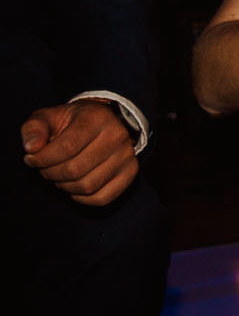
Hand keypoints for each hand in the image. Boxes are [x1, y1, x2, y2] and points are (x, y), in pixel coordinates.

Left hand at [21, 100, 137, 206]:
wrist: (103, 123)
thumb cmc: (71, 123)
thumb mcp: (49, 117)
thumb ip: (34, 128)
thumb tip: (31, 148)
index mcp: (97, 118)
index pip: (67, 147)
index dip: (42, 159)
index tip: (31, 159)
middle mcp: (117, 136)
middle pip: (75, 170)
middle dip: (50, 173)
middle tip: (44, 168)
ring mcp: (126, 156)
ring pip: (87, 186)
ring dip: (64, 186)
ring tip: (58, 175)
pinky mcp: (130, 172)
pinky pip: (102, 198)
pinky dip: (82, 198)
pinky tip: (73, 186)